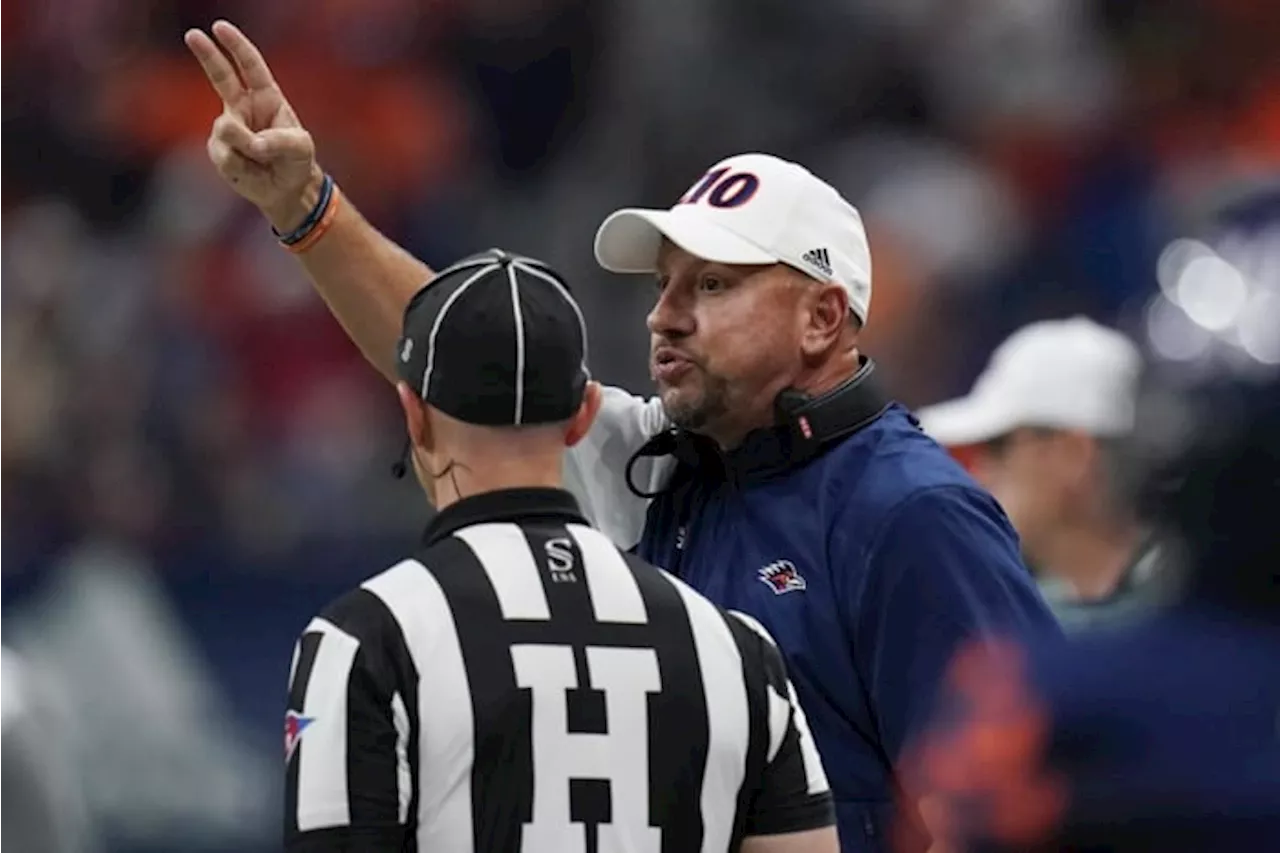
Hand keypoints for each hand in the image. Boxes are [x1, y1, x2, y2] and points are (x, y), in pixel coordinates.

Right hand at [184, 20, 323, 231]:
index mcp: (267, 98)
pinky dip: (241, 166)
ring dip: (247, 148)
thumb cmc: (296, 161)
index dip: (237, 47)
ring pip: (228, 130)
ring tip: (263, 160)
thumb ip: (280, 142)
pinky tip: (250, 170)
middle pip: (221, 76)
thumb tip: (254, 143)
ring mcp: (228, 128)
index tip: (220, 28)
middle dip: (207, 54)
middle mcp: (243, 107)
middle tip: (192, 34)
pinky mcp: (219, 150)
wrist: (285, 190)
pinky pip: (225, 156)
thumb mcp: (301, 149)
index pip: (250, 67)